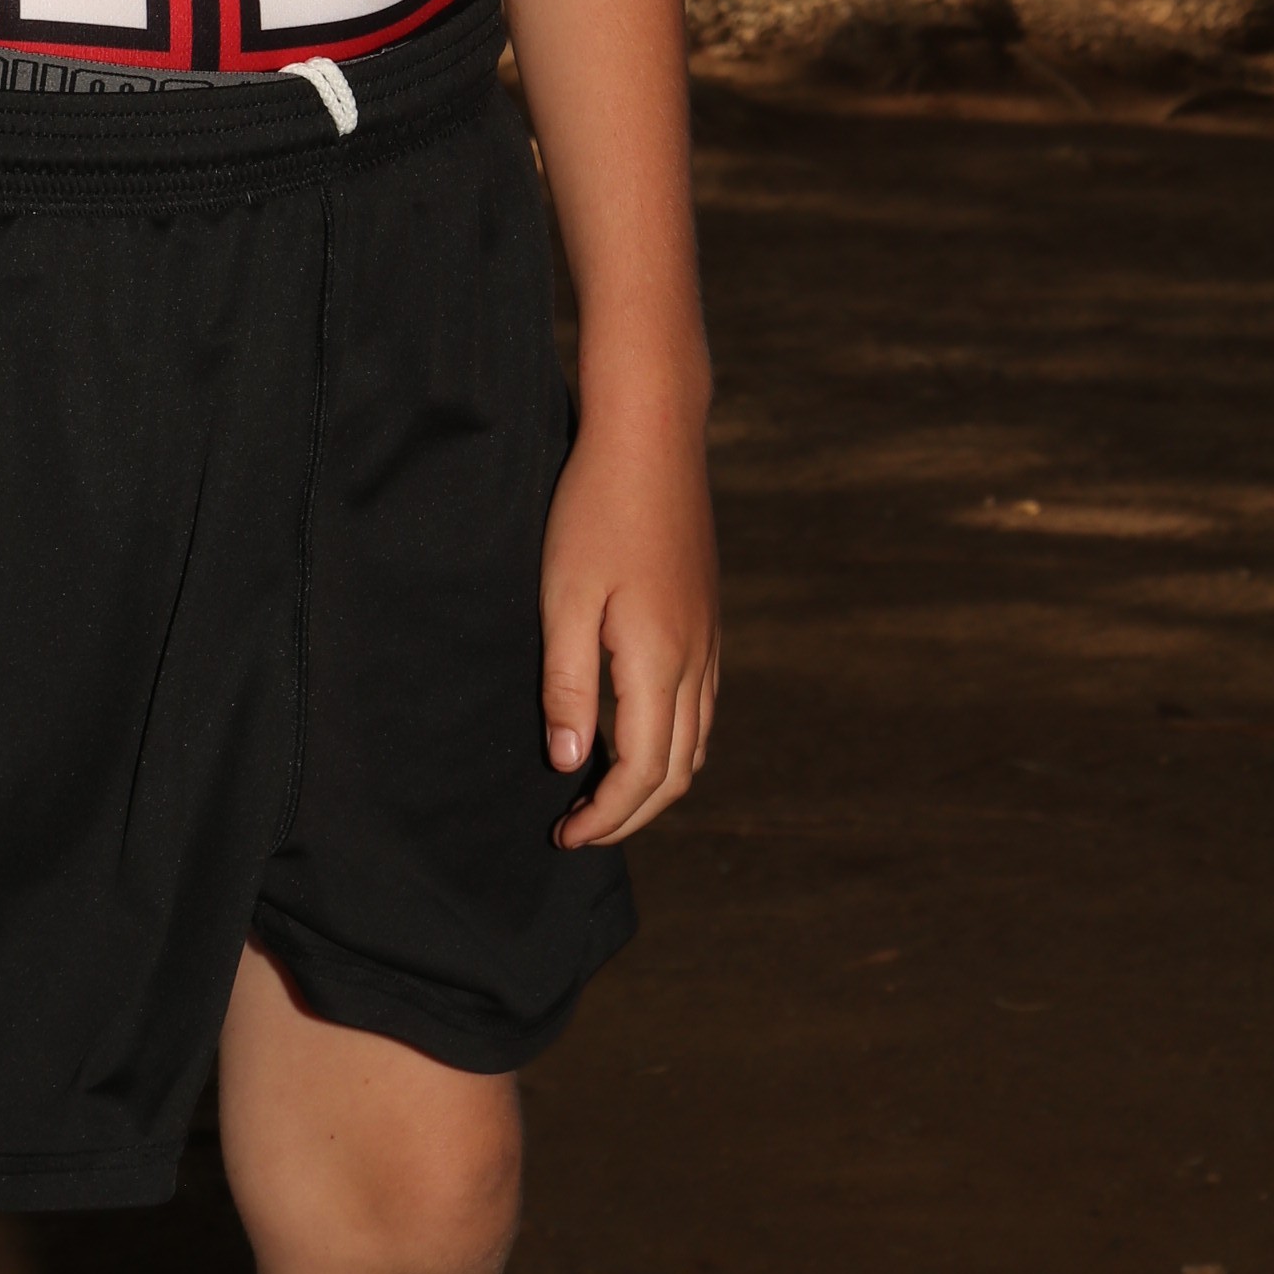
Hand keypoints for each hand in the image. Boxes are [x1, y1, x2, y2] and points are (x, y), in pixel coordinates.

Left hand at [541, 399, 720, 848]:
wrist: (651, 438)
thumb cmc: (594, 511)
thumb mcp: (564, 598)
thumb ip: (569, 686)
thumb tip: (571, 764)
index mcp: (658, 661)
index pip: (642, 773)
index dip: (605, 816)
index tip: (563, 834)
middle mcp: (696, 660)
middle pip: (678, 772)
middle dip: (631, 813)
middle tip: (580, 830)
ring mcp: (709, 639)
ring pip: (697, 742)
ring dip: (657, 783)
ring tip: (605, 795)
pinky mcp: (707, 618)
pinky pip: (702, 707)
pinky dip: (674, 743)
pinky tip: (637, 735)